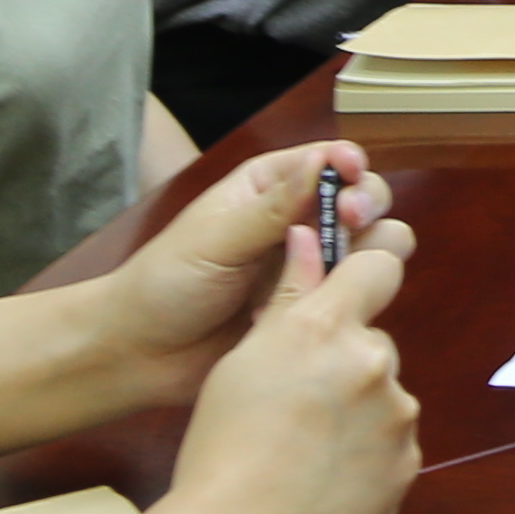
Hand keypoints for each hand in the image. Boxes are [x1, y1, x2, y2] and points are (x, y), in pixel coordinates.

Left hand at [89, 140, 405, 410]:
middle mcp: (299, 222)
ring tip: (335, 271)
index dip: (350, 165)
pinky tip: (312, 310)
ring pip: (373, 247)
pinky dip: (349, 297)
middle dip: (366, 206)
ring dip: (367, 253)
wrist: (141, 354)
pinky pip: (356, 295)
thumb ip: (273, 207)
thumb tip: (325, 159)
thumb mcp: (216, 239)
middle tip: (350, 223)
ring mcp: (311, 267)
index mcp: (270, 187)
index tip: (349, 179)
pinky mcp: (315, 308)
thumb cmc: (165, 284)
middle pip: (364, 199)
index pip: (330, 161)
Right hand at [160, 203, 420, 513]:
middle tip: (296, 402)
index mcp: (326, 327)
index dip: (362, 276)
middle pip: (372, 343)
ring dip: (355, 411)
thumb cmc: (222, 445)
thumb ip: (288, 295)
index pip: (378, 266)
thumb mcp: (242, 359)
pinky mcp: (408, 464)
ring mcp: (397, 416)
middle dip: (344, 362)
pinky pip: (389, 444)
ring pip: (381, 396)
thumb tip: (308, 236)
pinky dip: (364, 455)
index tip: (345, 293)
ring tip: (302, 449)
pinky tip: (322, 478)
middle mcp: (373, 362)